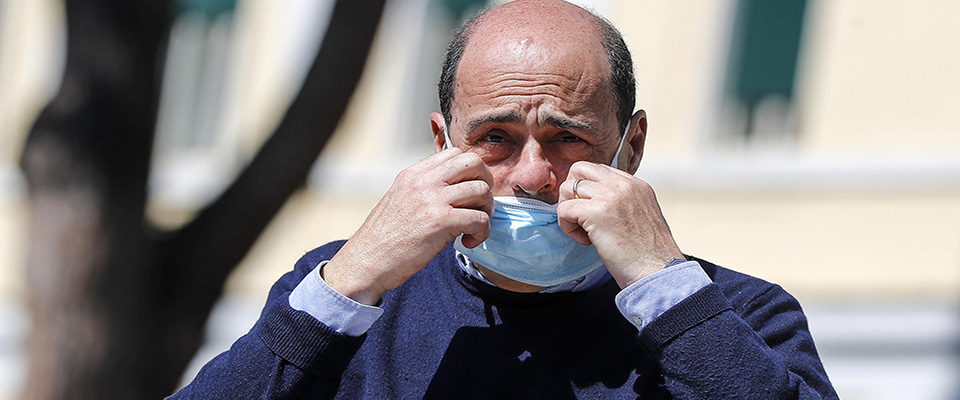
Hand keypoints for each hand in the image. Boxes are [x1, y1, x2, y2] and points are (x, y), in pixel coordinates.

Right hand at [323, 148, 493, 304]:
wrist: (366, 261)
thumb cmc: (385, 238)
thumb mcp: (400, 200)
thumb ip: (424, 189)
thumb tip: (455, 189)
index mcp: (413, 174)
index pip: (455, 153)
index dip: (471, 171)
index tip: (470, 192)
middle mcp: (423, 181)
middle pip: (473, 162)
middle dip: (486, 183)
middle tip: (480, 205)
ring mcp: (432, 199)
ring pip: (481, 190)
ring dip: (486, 210)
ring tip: (475, 227)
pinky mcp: (440, 222)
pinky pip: (480, 218)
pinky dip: (483, 232)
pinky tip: (469, 241)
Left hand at [557, 161, 683, 288]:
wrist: (657, 272)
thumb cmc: (647, 255)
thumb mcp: (641, 216)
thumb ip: (622, 203)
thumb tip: (594, 202)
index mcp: (636, 185)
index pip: (599, 170)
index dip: (587, 190)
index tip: (592, 213)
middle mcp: (624, 185)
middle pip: (579, 169)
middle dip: (571, 192)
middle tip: (579, 217)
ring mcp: (610, 196)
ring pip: (567, 188)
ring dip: (569, 211)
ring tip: (584, 232)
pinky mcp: (596, 212)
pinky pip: (564, 209)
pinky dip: (567, 227)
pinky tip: (585, 241)